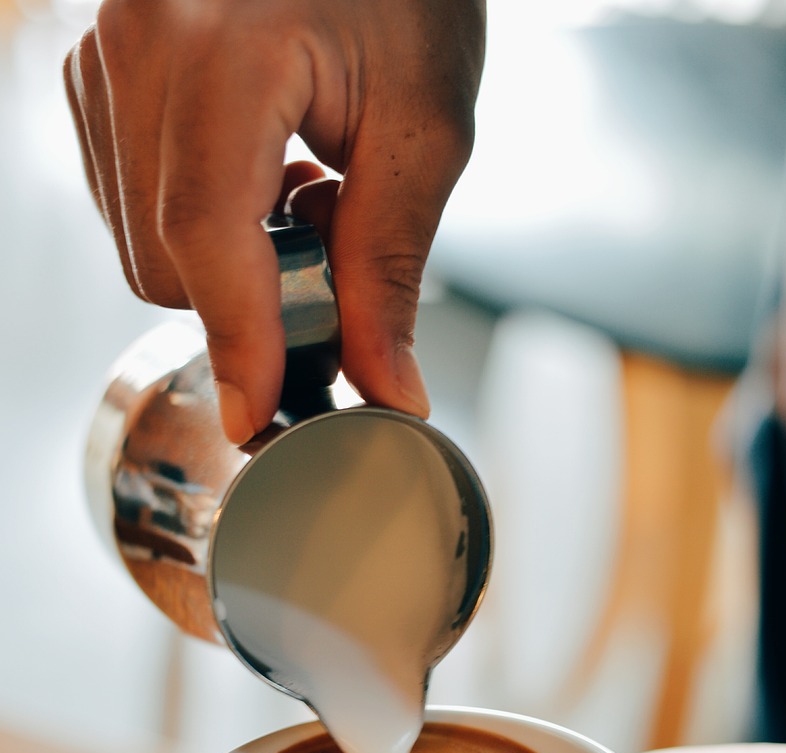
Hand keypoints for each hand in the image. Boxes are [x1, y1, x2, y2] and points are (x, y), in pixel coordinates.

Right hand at [64, 0, 485, 441]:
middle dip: (250, 298)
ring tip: (298, 187)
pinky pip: (127, 205)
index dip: (239, 339)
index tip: (261, 416)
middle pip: (164, 259)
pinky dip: (196, 225)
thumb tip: (385, 387)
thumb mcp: (423, 129)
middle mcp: (137, 38)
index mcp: (221, 40)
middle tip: (329, 243)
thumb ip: (392, 270)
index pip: (207, 231)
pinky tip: (255, 171)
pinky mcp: (97, 72)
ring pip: (139, 245)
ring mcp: (103, 53)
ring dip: (225, 262)